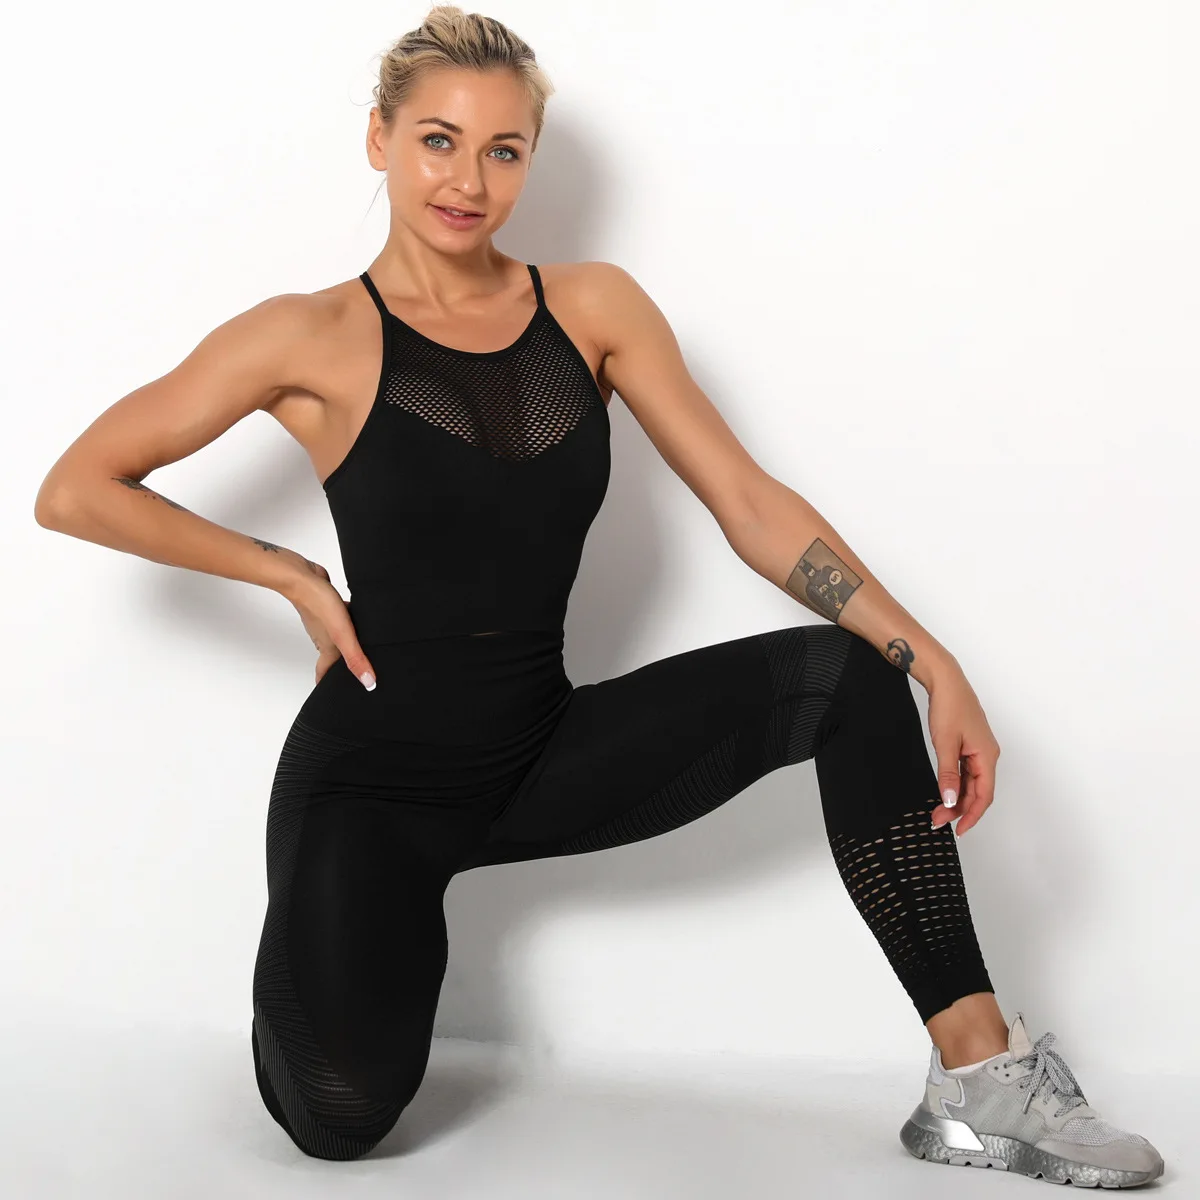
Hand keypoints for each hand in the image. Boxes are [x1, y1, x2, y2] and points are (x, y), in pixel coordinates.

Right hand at [277, 554, 376, 688]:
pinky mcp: (329, 606)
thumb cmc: (318, 604)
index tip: (334, 695)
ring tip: (364, 647)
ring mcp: (325, 622)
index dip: (328, 685)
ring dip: (349, 642)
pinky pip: (342, 618)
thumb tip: (368, 683)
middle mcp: (325, 638)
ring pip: (339, 637)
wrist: (303, 577)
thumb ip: (355, 658)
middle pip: (334, 656)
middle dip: (344, 665)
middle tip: (356, 672)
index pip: (324, 673)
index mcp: (327, 649)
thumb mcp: (342, 635)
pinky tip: (362, 616)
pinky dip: (351, 621)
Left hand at [926, 665, 999, 836]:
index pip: (984, 795)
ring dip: (957, 798)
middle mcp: (988, 755)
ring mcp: (979, 750)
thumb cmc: (948, 707)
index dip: (972, 815)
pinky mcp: (970, 746)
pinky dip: (956, 785)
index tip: (959, 831)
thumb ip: (947, 774)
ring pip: (972, 783)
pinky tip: (945, 793)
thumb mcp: (945, 743)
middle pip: (978, 792)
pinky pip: (966, 772)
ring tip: (938, 812)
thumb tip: (950, 801)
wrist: (945, 680)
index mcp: (987, 756)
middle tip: (937, 822)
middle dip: (960, 810)